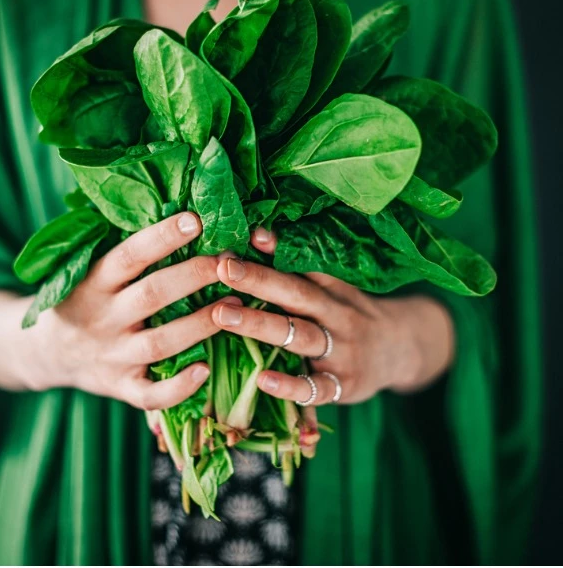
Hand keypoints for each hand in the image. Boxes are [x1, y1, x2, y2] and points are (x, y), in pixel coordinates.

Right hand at [30, 212, 236, 410]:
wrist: (46, 353)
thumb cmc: (83, 301)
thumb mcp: (88, 272)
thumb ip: (126, 254)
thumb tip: (178, 213)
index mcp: (93, 283)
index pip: (128, 256)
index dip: (162, 237)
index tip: (196, 220)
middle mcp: (102, 319)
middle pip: (152, 295)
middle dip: (193, 276)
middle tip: (229, 260)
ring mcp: (112, 357)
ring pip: (160, 343)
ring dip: (200, 325)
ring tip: (235, 304)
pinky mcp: (120, 388)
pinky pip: (150, 395)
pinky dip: (178, 387)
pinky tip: (205, 370)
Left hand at [211, 229, 454, 404]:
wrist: (402, 350)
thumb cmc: (350, 315)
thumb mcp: (333, 288)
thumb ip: (297, 268)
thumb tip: (256, 234)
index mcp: (332, 289)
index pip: (303, 266)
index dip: (274, 251)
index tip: (244, 237)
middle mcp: (337, 316)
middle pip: (297, 295)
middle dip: (259, 280)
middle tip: (223, 269)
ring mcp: (342, 352)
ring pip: (300, 336)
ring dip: (261, 325)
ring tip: (223, 315)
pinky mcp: (343, 386)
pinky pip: (316, 388)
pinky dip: (290, 386)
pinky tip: (262, 380)